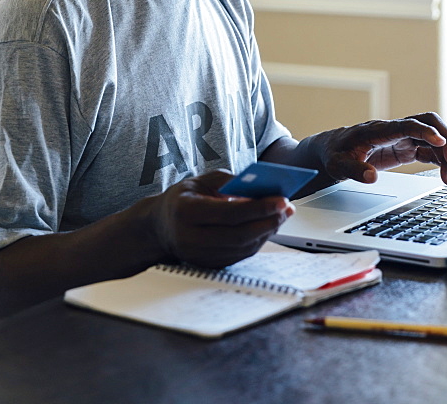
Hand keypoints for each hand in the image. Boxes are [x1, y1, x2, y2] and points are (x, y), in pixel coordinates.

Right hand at [148, 170, 294, 268]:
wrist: (160, 227)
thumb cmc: (183, 199)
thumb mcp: (201, 181)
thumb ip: (228, 182)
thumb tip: (259, 189)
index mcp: (186, 212)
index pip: (229, 212)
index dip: (258, 207)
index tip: (281, 199)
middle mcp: (191, 238)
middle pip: (239, 234)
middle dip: (268, 221)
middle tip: (287, 208)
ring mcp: (199, 256)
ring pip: (242, 248)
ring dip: (267, 232)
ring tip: (282, 215)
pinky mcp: (209, 266)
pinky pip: (239, 255)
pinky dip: (257, 241)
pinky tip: (268, 226)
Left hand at [314, 113, 446, 185]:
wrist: (332, 149)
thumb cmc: (334, 154)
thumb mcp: (338, 165)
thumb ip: (354, 170)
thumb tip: (371, 177)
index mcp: (378, 130)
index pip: (406, 125)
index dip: (425, 131)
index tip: (440, 142)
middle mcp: (394, 130)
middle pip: (428, 123)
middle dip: (445, 139)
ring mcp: (402, 138)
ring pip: (433, 138)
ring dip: (446, 154)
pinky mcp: (406, 149)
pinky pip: (430, 151)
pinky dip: (444, 160)